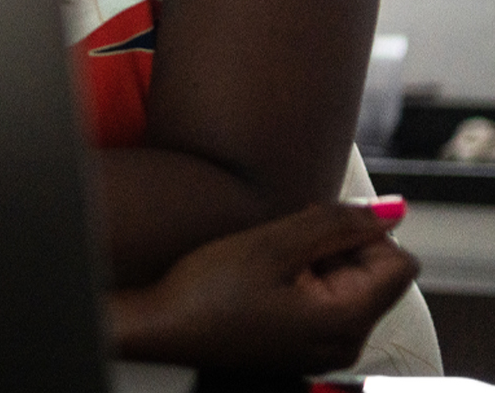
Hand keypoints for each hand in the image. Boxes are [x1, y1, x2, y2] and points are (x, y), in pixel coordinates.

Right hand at [109, 201, 417, 371]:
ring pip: (348, 283)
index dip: (359, 234)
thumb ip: (335, 223)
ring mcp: (326, 347)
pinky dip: (301, 281)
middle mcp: (347, 342)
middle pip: (374, 272)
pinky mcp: (306, 345)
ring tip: (267, 265)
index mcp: (347, 319)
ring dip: (315, 262)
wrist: (162, 328)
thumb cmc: (207, 292)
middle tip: (280, 247)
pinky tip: (263, 280)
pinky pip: (325, 300)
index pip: (397, 260)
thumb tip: (389, 211)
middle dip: (333, 248)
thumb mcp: (272, 244)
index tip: (311, 231)